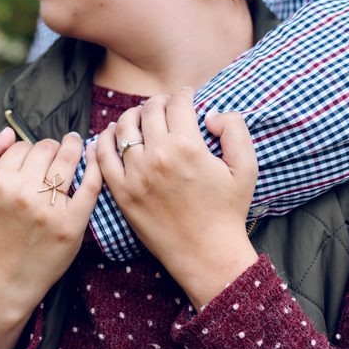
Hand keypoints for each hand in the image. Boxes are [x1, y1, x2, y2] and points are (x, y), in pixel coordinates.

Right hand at [0, 129, 101, 348]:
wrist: (3, 280)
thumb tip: (10, 131)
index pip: (21, 146)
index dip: (29, 150)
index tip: (34, 160)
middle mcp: (23, 193)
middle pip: (46, 148)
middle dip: (51, 148)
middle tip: (57, 152)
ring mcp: (49, 209)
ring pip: (68, 159)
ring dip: (74, 147)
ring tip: (76, 145)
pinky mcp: (72, 224)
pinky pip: (90, 184)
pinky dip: (95, 167)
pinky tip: (94, 159)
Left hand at [97, 88, 258, 310]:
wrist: (206, 253)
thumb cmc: (228, 211)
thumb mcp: (246, 168)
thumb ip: (235, 130)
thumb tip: (212, 113)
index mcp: (187, 146)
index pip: (177, 103)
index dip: (183, 95)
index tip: (186, 97)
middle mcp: (157, 156)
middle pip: (149, 111)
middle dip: (158, 102)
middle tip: (164, 106)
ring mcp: (135, 175)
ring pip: (123, 128)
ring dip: (131, 116)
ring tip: (139, 117)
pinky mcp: (121, 192)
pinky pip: (103, 157)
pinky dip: (104, 140)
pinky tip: (111, 135)